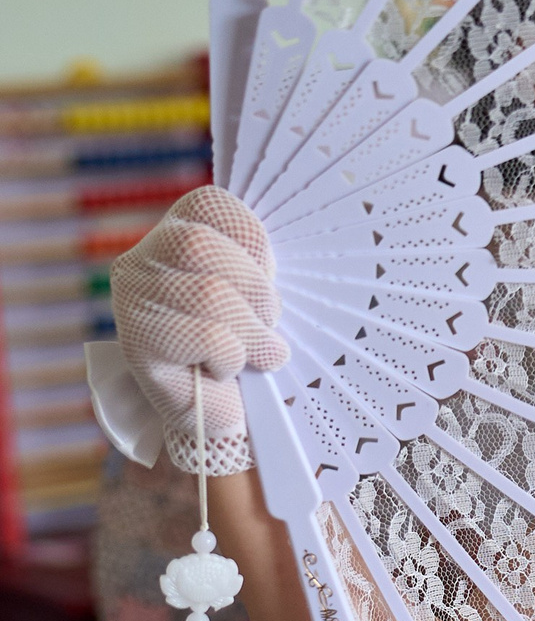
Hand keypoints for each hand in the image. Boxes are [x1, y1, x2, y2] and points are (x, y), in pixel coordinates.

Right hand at [109, 185, 285, 474]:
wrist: (224, 414)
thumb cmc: (249, 344)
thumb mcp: (261, 293)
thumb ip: (263, 264)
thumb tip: (314, 238)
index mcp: (177, 233)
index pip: (212, 205)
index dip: (251, 241)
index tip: (266, 275)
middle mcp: (143, 260)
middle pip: (201, 246)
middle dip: (254, 289)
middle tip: (268, 322)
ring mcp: (133, 301)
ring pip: (208, 293)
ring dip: (250, 329)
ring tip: (258, 352)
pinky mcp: (137, 345)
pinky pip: (206, 337)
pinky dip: (231, 357)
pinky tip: (223, 370)